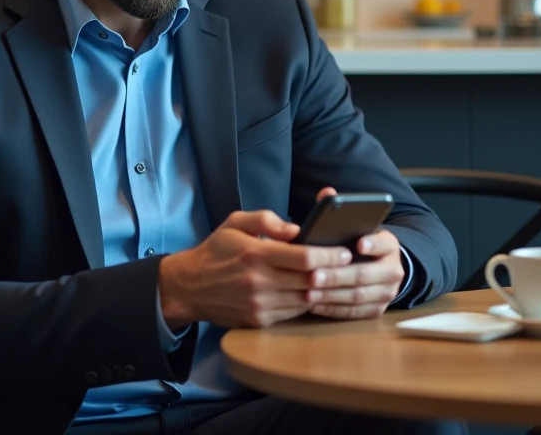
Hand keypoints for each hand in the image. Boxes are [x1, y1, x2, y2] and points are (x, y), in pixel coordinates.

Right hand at [157, 209, 352, 329]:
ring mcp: (260, 304)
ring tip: (338, 279)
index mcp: (255, 254)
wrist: (190, 286)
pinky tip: (313, 291)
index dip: (330, 256)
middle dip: (334, 273)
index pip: (304, 258)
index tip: (345, 251)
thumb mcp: (235, 223)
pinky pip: (293, 312)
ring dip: (324, 290)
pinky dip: (306, 302)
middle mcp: (259, 282)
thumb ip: (266, 219)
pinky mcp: (259, 320)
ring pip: (306, 299)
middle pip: (310, 281)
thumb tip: (297, 230)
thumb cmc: (216, 251)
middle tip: (351, 266)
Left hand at [305, 186, 404, 319]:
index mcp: (389, 244)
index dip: (372, 244)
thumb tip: (327, 192)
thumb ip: (340, 210)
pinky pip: (354, 313)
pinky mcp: (377, 310)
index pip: (383, 243)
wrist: (380, 266)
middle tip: (313, 275)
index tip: (357, 244)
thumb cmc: (357, 243)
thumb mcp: (356, 226)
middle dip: (337, 276)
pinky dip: (333, 310)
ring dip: (331, 295)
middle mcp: (393, 270)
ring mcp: (387, 293)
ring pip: (358, 296)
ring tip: (308, 291)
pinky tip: (314, 305)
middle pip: (365, 275)